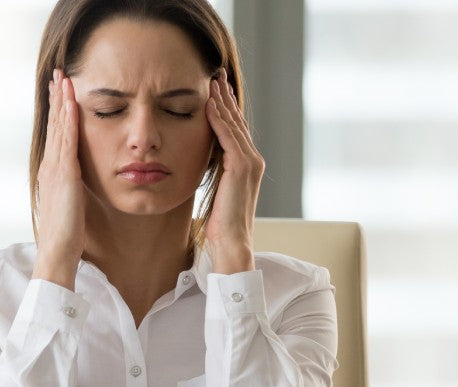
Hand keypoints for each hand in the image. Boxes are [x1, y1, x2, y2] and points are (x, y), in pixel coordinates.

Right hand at [33, 67, 87, 287]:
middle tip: (58, 75)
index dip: (57, 111)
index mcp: (51, 171)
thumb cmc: (66, 234)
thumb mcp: (69, 203)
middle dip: (56, 98)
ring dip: (62, 101)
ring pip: (59, 127)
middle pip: (54, 124)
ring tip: (64, 78)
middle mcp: (50, 165)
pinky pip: (68, 139)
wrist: (57, 249)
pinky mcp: (65, 173)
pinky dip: (69, 118)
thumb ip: (71, 188)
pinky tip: (72, 102)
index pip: (55, 134)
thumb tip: (76, 180)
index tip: (59, 92)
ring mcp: (55, 167)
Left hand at [204, 67, 262, 272]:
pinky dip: (219, 119)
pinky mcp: (242, 166)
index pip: (236, 129)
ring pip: (234, 125)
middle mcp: (253, 159)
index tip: (217, 89)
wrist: (232, 240)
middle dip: (226, 97)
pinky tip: (210, 105)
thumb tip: (205, 157)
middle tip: (216, 75)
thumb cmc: (221, 221)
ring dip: (222, 101)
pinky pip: (228, 137)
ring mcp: (250, 162)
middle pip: (237, 121)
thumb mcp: (217, 189)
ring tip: (212, 82)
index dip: (227, 108)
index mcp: (247, 164)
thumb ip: (216, 170)